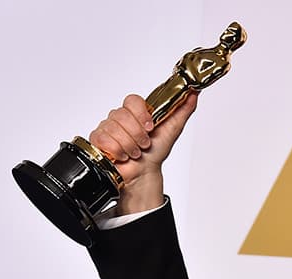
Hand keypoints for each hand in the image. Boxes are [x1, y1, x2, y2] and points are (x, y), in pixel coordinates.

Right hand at [87, 91, 197, 213]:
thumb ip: (182, 109)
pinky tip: (122, 155)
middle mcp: (120, 117)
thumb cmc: (156, 152)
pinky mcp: (98, 139)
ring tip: (135, 152)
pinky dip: (117, 151)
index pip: (132, 100)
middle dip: (138, 135)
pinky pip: (104, 139)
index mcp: (136, 112)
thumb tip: (194, 92)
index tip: (151, 127)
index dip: (141, 114)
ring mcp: (107, 127)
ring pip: (114, 129)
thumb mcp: (173, 129)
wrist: (144, 173)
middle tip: (144, 144)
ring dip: (129, 145)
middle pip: (122, 115)